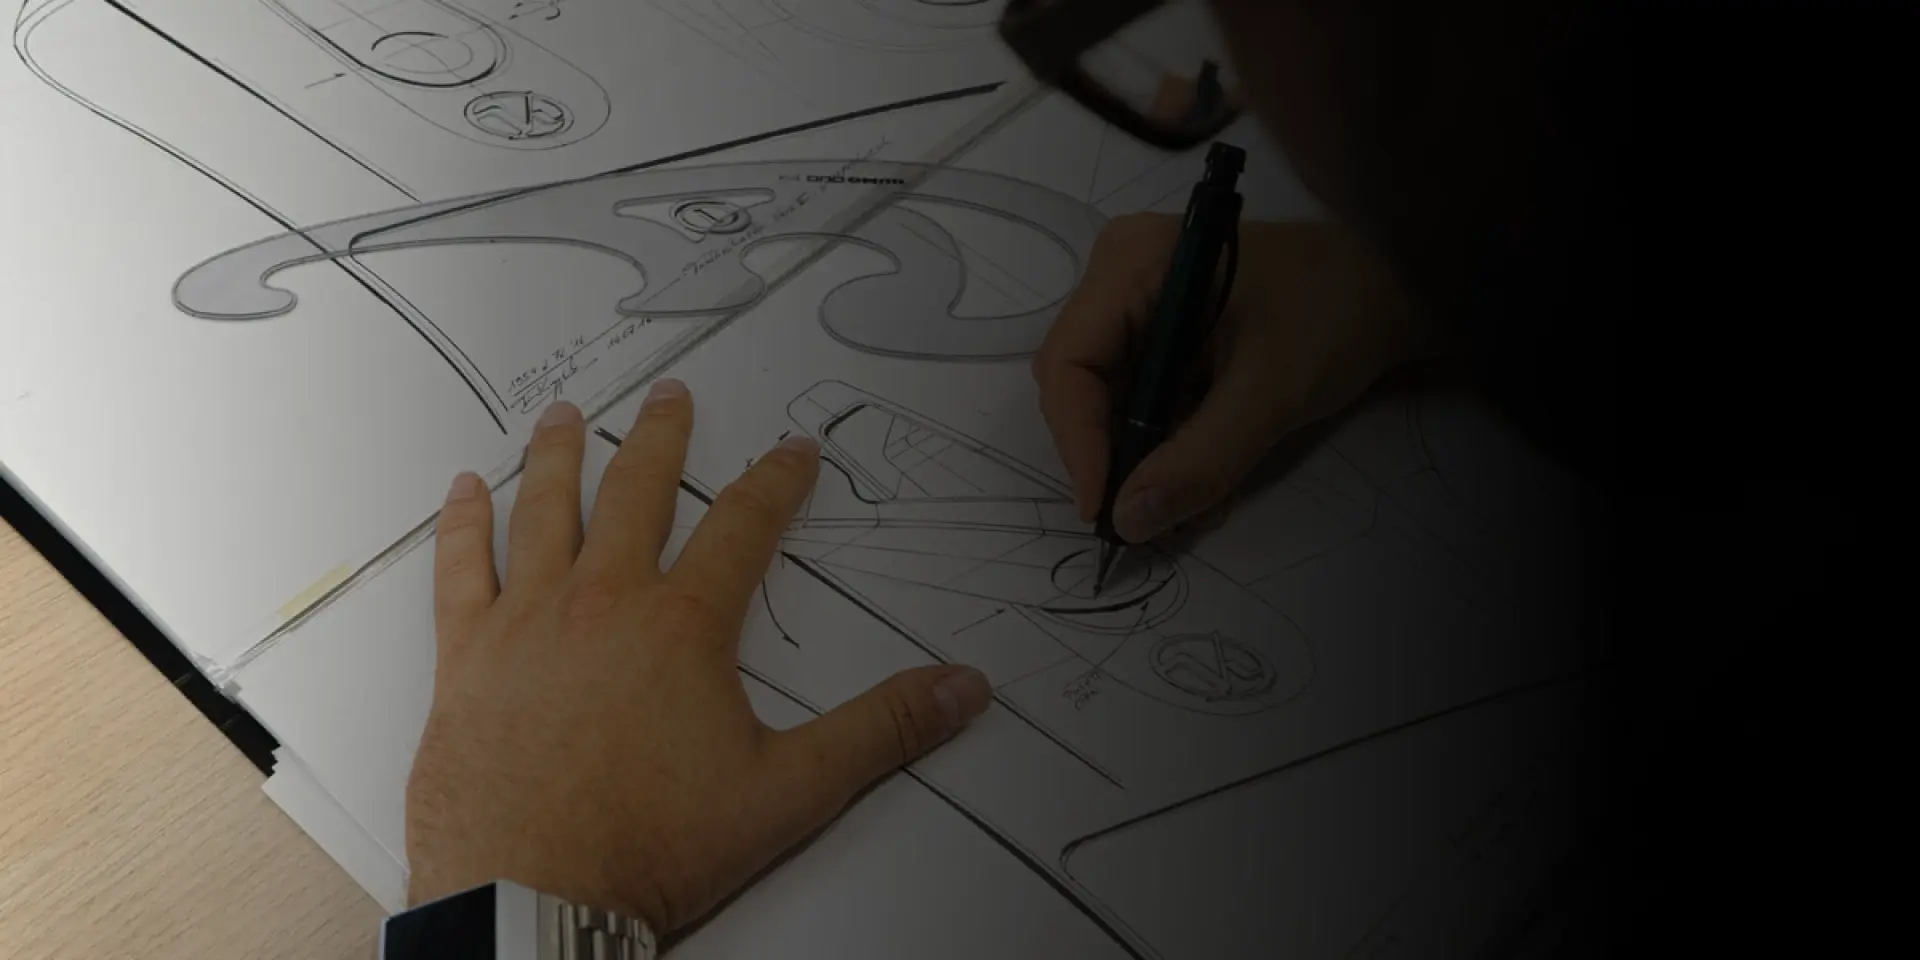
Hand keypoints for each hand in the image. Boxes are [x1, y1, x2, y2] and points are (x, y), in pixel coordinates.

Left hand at [405, 383, 993, 932]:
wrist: (535, 899)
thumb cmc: (650, 847)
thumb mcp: (790, 792)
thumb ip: (880, 732)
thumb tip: (959, 690)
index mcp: (683, 626)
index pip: (744, 527)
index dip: (776, 481)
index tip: (793, 451)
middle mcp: (604, 603)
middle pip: (637, 493)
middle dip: (660, 437)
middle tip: (671, 397)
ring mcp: (528, 624)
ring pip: (545, 513)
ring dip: (557, 457)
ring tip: (564, 416)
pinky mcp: (468, 658)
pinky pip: (462, 570)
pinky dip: (462, 525)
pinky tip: (462, 492)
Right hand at [1034, 214, 1433, 542]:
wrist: (1399, 287)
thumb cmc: (1339, 314)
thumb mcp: (1272, 393)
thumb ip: (1201, 460)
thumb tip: (1129, 523)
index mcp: (1132, 264)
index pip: (1069, 364)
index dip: (1078, 442)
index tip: (1105, 511)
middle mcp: (1121, 279)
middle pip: (1083, 387)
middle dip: (1118, 458)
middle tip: (1153, 519)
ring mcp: (1143, 305)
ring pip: (1114, 403)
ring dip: (1149, 461)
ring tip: (1196, 504)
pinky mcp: (1168, 334)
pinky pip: (1147, 400)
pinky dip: (1173, 445)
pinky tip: (1211, 473)